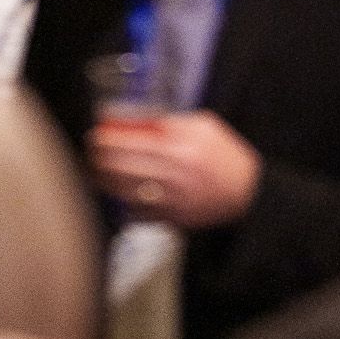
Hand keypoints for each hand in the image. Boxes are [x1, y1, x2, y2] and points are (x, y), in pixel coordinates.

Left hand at [86, 109, 260, 228]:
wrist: (246, 193)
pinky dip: (123, 202)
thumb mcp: (205, 126)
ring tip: (97, 169)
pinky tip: (119, 193)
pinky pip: (136, 212)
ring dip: (104, 179)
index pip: (131, 141)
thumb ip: (173, 122)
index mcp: (180, 146)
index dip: (108, 137)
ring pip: (123, 190)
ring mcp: (169, 198)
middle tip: (92, 149)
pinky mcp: (170, 218)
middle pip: (121, 166)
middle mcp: (171, 173)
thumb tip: (142, 120)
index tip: (98, 132)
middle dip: (99, 156)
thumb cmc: (226, 156)